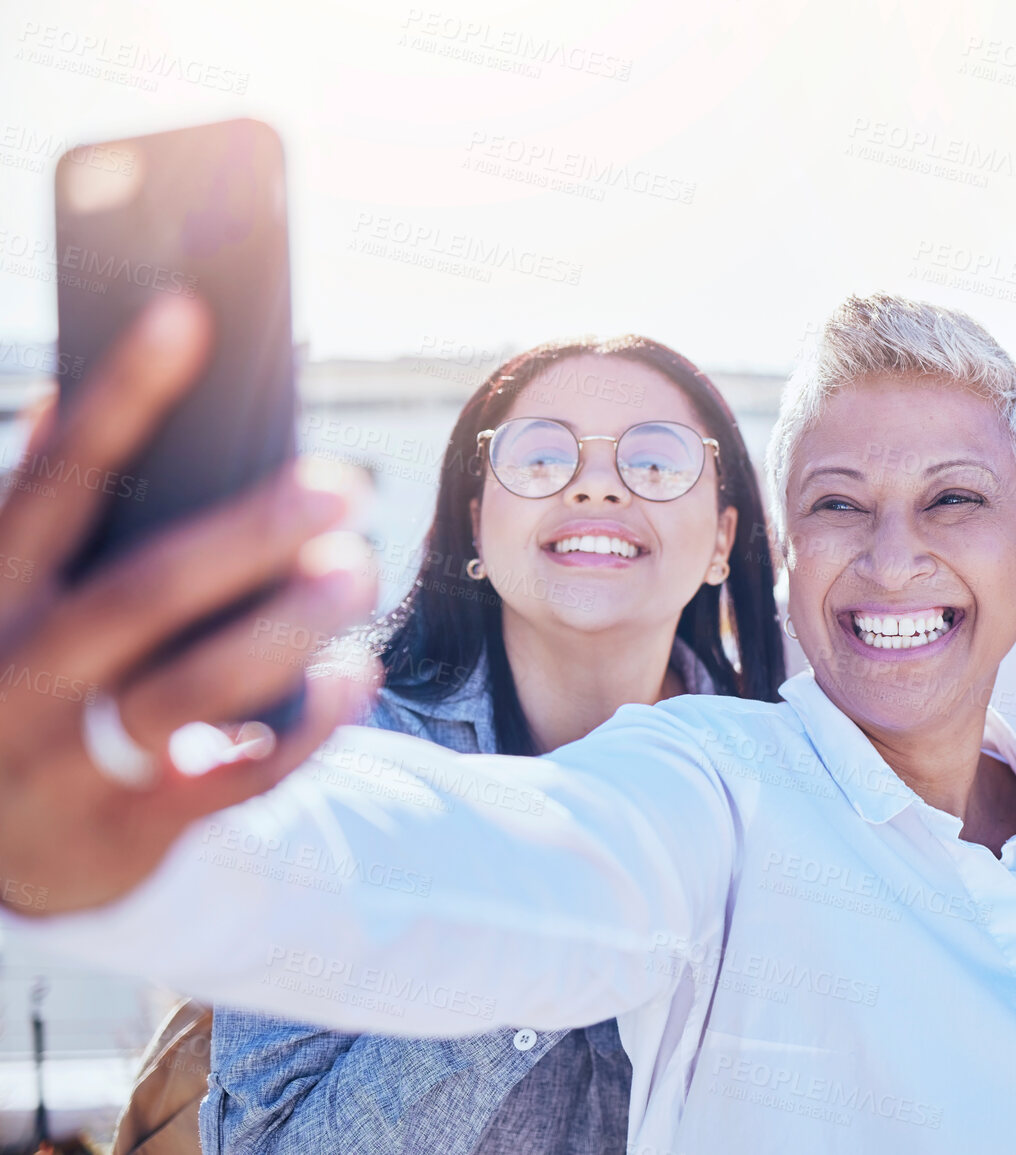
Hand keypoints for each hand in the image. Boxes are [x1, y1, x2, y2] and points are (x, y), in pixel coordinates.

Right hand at [0, 297, 377, 916]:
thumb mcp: (7, 595)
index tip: (189, 315)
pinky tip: (357, 675)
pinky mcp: (130, 826)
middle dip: (246, 534)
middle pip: (142, 593)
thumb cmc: (20, 679)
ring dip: (287, 628)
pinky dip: (304, 728)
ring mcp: (70, 758)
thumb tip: (69, 391)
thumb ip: (36, 509)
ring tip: (355, 570)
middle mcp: (19, 673)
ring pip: (192, 690)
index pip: (55, 482)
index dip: (121, 397)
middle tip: (341, 482)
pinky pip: (233, 777)